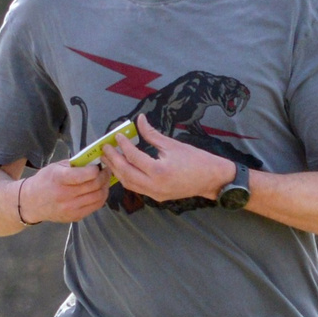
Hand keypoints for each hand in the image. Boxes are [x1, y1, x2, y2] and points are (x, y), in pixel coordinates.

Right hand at [14, 158, 111, 225]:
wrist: (32, 203)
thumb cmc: (45, 181)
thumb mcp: (56, 167)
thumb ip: (75, 165)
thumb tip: (94, 161)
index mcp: (59, 179)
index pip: (85, 175)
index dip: (96, 169)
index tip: (98, 165)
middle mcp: (65, 195)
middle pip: (94, 186)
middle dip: (104, 176)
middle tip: (106, 171)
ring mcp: (70, 208)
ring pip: (98, 197)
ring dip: (105, 187)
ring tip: (104, 180)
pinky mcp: (75, 217)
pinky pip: (95, 206)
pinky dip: (101, 197)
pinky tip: (99, 191)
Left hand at [100, 115, 231, 206]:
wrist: (212, 179)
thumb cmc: (196, 160)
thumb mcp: (173, 144)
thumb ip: (152, 134)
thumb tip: (139, 120)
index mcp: (159, 171)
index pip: (133, 157)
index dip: (123, 145)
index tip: (117, 136)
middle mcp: (154, 186)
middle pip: (125, 173)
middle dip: (113, 160)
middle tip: (105, 148)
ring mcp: (154, 194)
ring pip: (128, 183)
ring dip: (117, 170)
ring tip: (109, 158)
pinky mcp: (156, 197)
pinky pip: (136, 188)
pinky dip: (127, 178)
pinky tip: (122, 168)